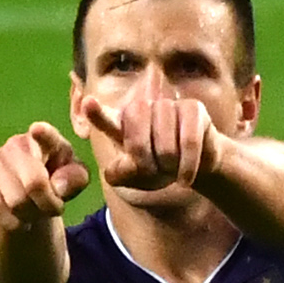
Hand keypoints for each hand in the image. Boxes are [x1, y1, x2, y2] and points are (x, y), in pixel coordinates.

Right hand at [0, 122, 90, 232]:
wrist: (28, 194)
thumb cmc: (56, 180)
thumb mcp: (75, 180)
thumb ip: (75, 179)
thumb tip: (58, 185)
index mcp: (47, 140)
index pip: (46, 135)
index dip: (43, 133)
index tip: (37, 130)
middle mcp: (17, 143)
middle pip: (34, 184)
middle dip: (47, 204)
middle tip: (52, 208)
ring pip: (14, 201)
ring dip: (29, 215)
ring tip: (34, 211)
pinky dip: (11, 221)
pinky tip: (17, 218)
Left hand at [80, 66, 217, 190]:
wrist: (195, 167)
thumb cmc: (160, 170)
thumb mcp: (137, 178)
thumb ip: (121, 174)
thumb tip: (119, 167)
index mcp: (122, 126)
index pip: (107, 119)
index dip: (97, 113)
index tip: (88, 103)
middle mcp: (143, 111)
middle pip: (136, 137)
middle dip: (145, 163)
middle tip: (154, 173)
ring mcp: (167, 106)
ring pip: (164, 141)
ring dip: (168, 165)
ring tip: (171, 171)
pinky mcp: (192, 108)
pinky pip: (188, 140)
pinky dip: (186, 166)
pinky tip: (184, 179)